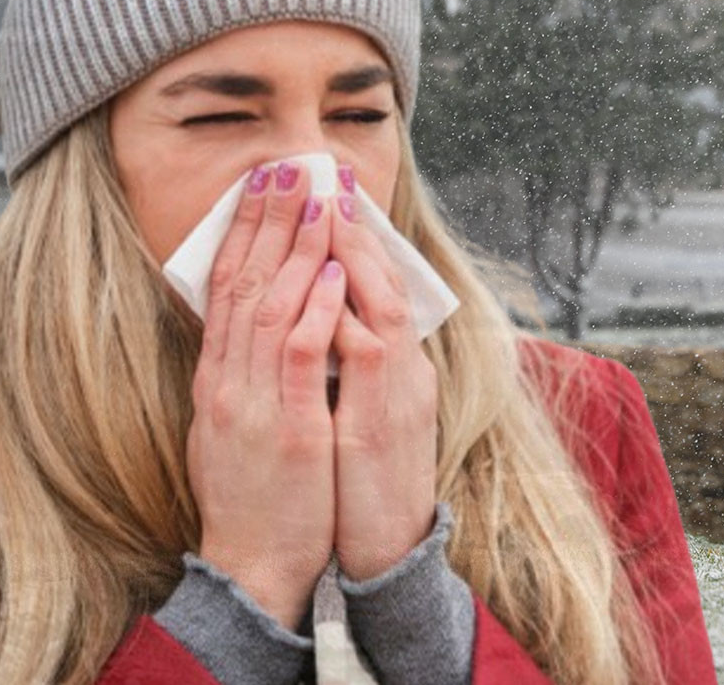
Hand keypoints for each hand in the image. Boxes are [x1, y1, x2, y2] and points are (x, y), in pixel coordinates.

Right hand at [188, 162, 342, 627]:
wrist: (253, 566)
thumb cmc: (256, 496)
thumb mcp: (237, 424)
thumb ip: (246, 373)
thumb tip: (257, 325)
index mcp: (218, 379)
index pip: (227, 289)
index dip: (246, 232)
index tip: (264, 185)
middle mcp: (229, 382)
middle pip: (246, 284)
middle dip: (269, 222)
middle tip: (288, 166)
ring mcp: (256, 404)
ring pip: (273, 308)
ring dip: (297, 249)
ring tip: (317, 199)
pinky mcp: (291, 430)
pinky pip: (301, 358)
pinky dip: (316, 310)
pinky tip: (334, 272)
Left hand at [327, 171, 439, 580]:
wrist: (388, 551)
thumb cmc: (368, 487)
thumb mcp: (360, 414)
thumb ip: (347, 367)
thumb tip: (320, 322)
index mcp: (394, 367)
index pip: (374, 287)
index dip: (350, 237)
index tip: (324, 189)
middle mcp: (403, 371)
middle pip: (382, 281)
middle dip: (350, 225)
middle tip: (323, 172)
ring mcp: (400, 393)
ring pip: (380, 305)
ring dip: (352, 253)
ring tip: (325, 204)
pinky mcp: (385, 421)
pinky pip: (368, 353)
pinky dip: (349, 313)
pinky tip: (331, 280)